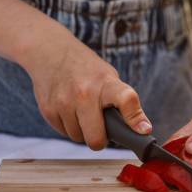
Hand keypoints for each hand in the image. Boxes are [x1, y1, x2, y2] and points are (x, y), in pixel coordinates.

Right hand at [20, 30, 151, 148]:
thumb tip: (142, 130)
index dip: (135, 118)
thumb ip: (123, 102)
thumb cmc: (86, 69)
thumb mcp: (109, 77)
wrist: (50, 51)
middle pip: (96, 138)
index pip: (126, 100)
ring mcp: (64, 102)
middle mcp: (84, 93)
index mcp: (106, 83)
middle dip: (100, 140)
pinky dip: (69, 126)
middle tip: (101, 130)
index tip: (144, 131)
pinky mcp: (48, 110)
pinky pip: (64, 132)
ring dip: (82, 131)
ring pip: (79, 138)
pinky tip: (69, 110)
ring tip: (82, 113)